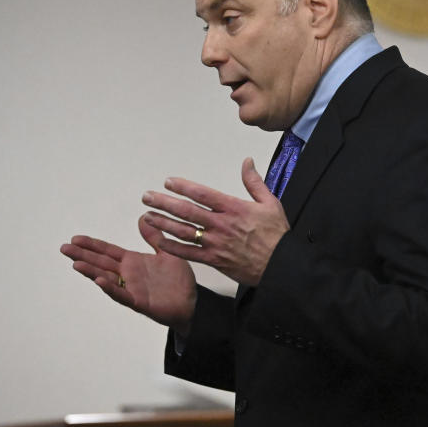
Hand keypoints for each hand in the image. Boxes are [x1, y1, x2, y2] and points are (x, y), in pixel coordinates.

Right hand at [60, 219, 196, 334]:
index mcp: (133, 262)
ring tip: (76, 264)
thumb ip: (154, 237)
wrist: (191, 302)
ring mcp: (132, 288)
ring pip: (106, 278)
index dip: (92, 245)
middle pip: (101, 263)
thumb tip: (142, 217)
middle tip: (64, 248)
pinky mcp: (139, 302)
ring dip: (91, 272)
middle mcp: (129, 275)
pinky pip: (122, 295)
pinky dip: (110, 288)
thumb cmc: (178, 280)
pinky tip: (99, 281)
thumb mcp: (167, 252)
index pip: (108, 251)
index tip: (75, 238)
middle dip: (83, 255)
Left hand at [139, 157, 288, 286]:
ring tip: (147, 216)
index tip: (169, 181)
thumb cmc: (276, 235)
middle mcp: (221, 225)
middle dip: (164, 202)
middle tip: (148, 197)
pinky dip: (173, 247)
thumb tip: (247, 162)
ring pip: (183, 231)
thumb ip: (254, 182)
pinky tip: (160, 241)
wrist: (280, 264)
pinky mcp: (214, 260)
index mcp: (234, 208)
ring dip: (163, 223)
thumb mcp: (270, 202)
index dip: (184, 187)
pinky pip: (188, 253)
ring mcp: (215, 243)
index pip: (203, 194)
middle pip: (187, 211)